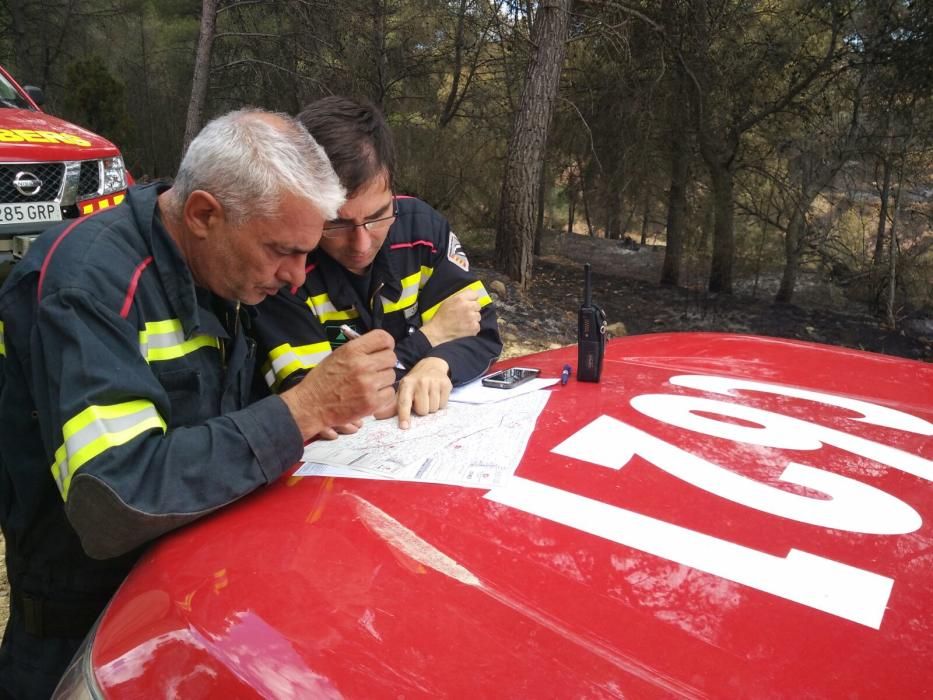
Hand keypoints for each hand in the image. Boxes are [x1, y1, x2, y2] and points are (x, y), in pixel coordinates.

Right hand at [280, 330, 396, 439]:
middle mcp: (362, 365)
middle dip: (385, 363)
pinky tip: (370, 395)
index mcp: (352, 350)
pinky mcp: (371, 402)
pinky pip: (390, 393)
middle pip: (391, 357)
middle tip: (376, 370)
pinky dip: (383, 395)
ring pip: (392, 376)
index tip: (384, 349)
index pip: (383, 338)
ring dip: (383, 380)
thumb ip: (359, 350)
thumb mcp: (337, 355)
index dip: (387, 343)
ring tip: (369, 384)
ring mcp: (368, 384)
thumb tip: (381, 348)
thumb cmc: (323, 380)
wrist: (311, 405)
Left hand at [395, 356, 451, 428]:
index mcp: (407, 384)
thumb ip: (395, 404)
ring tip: (429, 397)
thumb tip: (382, 417)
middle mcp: (420, 382)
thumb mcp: (403, 389)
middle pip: (422, 410)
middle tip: (421, 401)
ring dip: (431, 407)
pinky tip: (436, 394)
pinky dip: (440, 403)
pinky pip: (443, 405)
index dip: (404, 415)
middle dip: (421, 410)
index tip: (404, 426)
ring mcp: (434, 382)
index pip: (405, 402)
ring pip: (433, 409)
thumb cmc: (415, 382)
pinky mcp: (446, 384)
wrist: (432, 365)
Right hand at [420, 289, 480, 346]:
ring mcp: (471, 318)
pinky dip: (472, 328)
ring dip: (473, 319)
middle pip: (478, 305)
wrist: (439, 331)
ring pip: (478, 316)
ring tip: (464, 322)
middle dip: (473, 309)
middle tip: (465, 313)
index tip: (470, 302)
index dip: (472, 299)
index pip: (475, 294)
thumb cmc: (441, 317)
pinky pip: (477, 326)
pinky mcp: (473, 327)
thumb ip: (460, 297)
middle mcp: (467, 307)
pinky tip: (465, 328)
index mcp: (460, 299)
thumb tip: (469, 296)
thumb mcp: (448, 301)